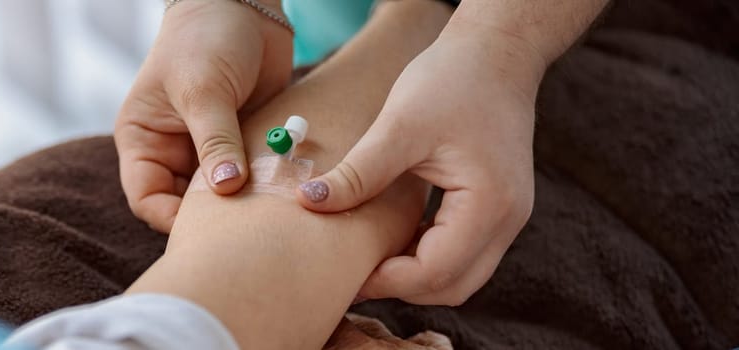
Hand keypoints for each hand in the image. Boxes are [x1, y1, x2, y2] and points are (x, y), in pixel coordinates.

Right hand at [115, 0, 292, 231]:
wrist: (244, 5)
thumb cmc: (206, 37)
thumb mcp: (204, 90)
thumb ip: (215, 141)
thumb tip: (225, 189)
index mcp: (143, 140)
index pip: (147, 198)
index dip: (173, 219)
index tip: (210, 225)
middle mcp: (171, 150)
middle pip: (185, 206)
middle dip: (213, 216)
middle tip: (246, 224)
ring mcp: (207, 150)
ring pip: (221, 197)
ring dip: (244, 202)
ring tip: (268, 204)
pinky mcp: (241, 145)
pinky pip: (250, 179)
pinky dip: (265, 185)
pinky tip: (283, 186)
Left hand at [296, 28, 543, 305]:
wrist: (496, 52)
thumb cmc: (452, 79)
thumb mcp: (398, 125)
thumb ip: (358, 172)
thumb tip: (308, 201)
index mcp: (488, 204)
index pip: (435, 272)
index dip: (385, 281)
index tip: (341, 275)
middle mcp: (508, 220)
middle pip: (452, 287)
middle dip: (400, 287)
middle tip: (350, 274)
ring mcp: (509, 217)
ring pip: (461, 276)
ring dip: (415, 276)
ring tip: (368, 258)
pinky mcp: (499, 208)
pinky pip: (464, 253)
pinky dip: (429, 257)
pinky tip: (393, 238)